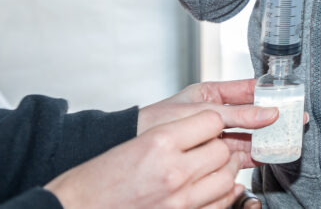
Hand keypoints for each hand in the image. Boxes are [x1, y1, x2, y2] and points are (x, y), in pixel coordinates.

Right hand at [45, 110, 244, 208]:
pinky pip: (220, 204)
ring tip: (212, 168)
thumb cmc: (94, 181)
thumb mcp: (134, 143)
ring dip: (224, 171)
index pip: (211, 121)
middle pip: (222, 149)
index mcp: (159, 142)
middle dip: (219, 147)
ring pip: (226, 178)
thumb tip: (206, 130)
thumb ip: (172, 135)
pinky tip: (214, 189)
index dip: (210, 123)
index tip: (207, 127)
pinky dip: (223, 195)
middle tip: (209, 148)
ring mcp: (180, 200)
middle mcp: (174, 171)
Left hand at [137, 79, 278, 168]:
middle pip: (253, 115)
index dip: (270, 93)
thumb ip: (237, 113)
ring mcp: (215, 135)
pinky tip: (268, 154)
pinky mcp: (213, 155)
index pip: (249, 90)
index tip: (290, 97)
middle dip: (274, 118)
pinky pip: (239, 153)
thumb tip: (270, 112)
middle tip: (296, 120)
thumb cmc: (157, 121)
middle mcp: (217, 115)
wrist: (130, 145)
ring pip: (249, 135)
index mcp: (213, 94)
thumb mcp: (201, 111)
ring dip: (267, 137)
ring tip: (287, 139)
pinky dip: (255, 154)